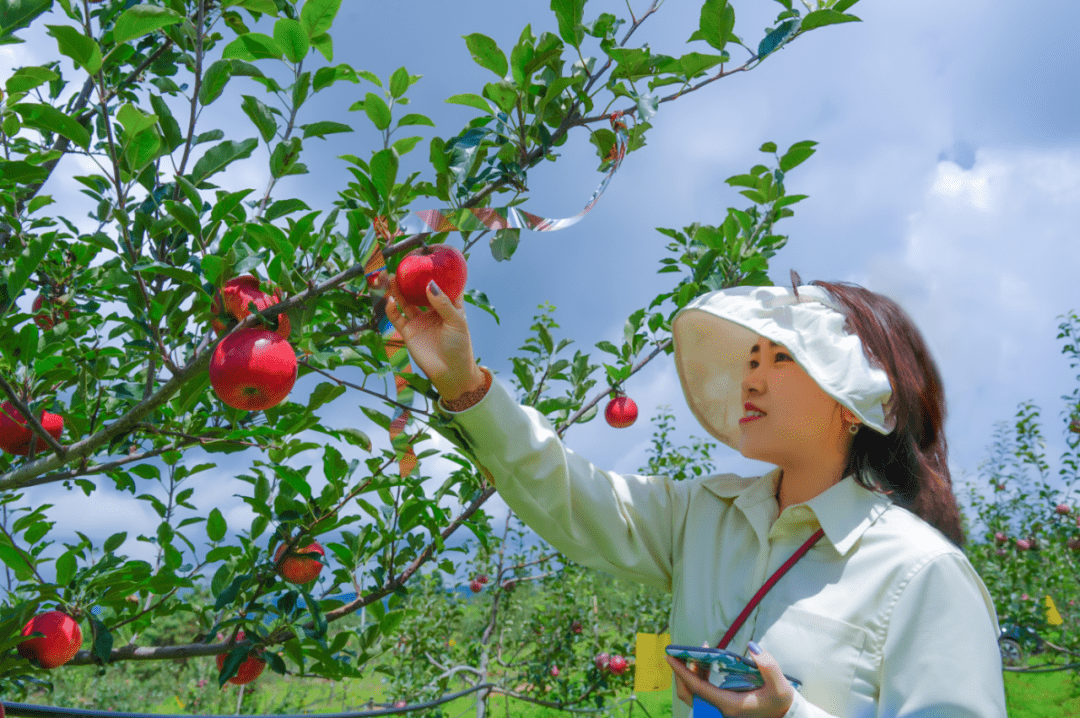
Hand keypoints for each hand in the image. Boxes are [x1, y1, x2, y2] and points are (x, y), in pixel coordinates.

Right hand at [383, 275, 483, 399]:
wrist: (450, 373)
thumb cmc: (460, 347)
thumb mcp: (456, 322)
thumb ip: (443, 303)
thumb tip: (430, 284)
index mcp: (448, 305)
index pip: (442, 284)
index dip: (437, 270)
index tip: (430, 254)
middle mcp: (432, 310)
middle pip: (419, 290)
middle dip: (410, 278)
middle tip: (402, 265)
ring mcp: (419, 320)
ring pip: (405, 300)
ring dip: (396, 290)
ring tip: (389, 277)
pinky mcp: (408, 332)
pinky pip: (396, 317)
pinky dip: (391, 308)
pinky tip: (389, 300)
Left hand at [664, 645, 794, 717]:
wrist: (784, 716)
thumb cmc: (781, 703)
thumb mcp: (780, 686)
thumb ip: (768, 666)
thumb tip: (752, 647)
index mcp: (729, 704)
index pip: (697, 688)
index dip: (681, 672)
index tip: (669, 657)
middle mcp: (720, 708)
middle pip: (689, 693)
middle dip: (681, 673)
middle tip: (683, 652)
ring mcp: (720, 707)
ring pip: (694, 692)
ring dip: (691, 672)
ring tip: (699, 651)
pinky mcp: (722, 704)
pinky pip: (703, 691)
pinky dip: (700, 676)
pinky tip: (706, 661)